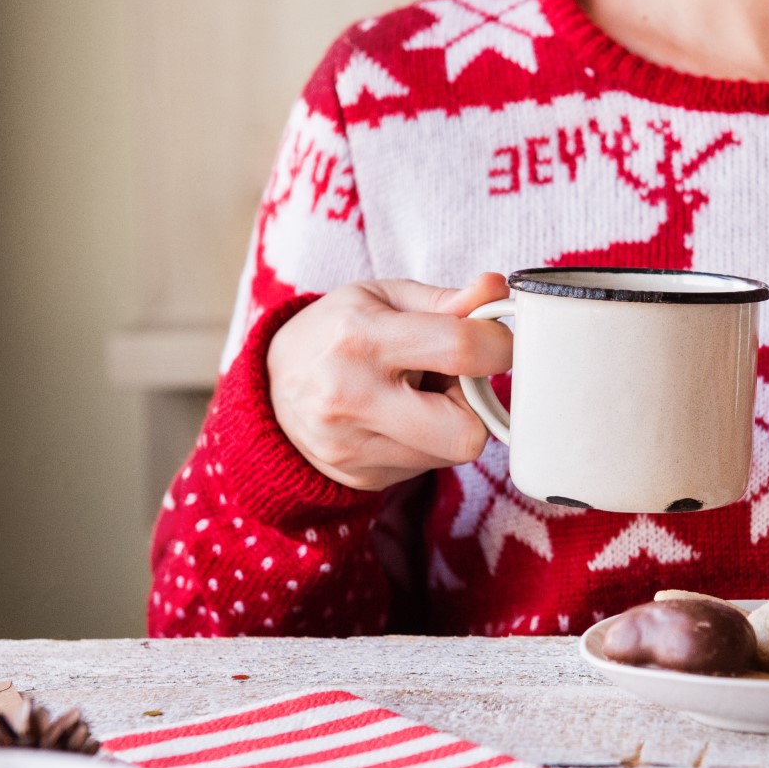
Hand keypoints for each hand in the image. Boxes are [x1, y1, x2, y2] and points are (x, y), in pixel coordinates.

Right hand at [267, 273, 511, 489]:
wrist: (269, 387)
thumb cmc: (338, 331)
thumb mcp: (383, 297)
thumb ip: (445, 299)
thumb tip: (496, 290)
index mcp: (361, 338)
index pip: (461, 349)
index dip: (499, 345)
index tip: (496, 341)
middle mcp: (352, 398)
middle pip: (467, 432)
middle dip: (477, 405)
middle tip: (456, 381)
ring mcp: (352, 446)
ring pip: (454, 453)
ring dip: (453, 423)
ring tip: (418, 396)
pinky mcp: (360, 477)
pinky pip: (429, 466)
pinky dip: (428, 442)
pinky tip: (400, 419)